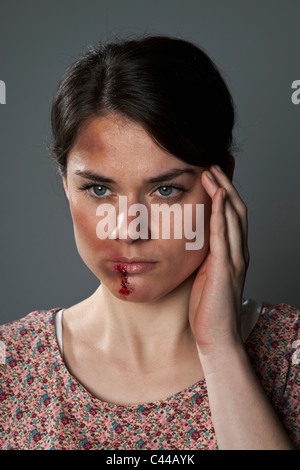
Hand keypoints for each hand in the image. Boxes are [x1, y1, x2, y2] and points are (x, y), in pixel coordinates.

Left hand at [189, 164, 249, 353]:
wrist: (217, 335)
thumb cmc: (208, 308)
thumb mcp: (205, 276)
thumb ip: (205, 257)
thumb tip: (193, 242)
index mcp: (232, 254)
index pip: (232, 216)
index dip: (224, 194)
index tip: (212, 176)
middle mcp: (238, 252)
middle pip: (236, 210)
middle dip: (225, 185)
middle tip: (212, 164)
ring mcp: (234, 259)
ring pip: (234, 216)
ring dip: (223, 191)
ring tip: (212, 171)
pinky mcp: (226, 267)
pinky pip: (225, 234)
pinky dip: (222, 212)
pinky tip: (217, 196)